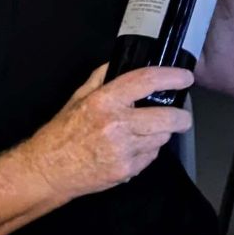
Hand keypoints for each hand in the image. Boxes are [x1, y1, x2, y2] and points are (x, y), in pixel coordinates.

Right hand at [20, 64, 194, 199]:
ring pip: (162, 139)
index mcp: (104, 101)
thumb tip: (118, 64)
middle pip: (167, 117)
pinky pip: (150, 157)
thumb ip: (100, 79)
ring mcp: (123, 150)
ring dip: (160, 134)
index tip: (185, 78)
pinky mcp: (126, 170)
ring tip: (145, 133)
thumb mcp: (76, 99)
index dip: (171, 77)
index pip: (146, 81)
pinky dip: (147, 152)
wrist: (48, 171)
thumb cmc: (60, 134)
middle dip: (181, 117)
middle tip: (180, 115)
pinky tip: (131, 149)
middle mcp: (117, 124)